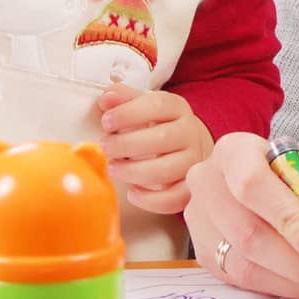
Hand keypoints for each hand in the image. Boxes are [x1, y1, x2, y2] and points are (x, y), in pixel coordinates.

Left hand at [98, 84, 214, 214]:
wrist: (192, 147)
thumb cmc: (159, 126)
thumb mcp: (144, 106)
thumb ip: (124, 99)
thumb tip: (106, 98)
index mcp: (177, 108)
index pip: (157, 105)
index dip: (128, 113)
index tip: (106, 122)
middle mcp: (190, 133)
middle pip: (161, 139)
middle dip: (126, 144)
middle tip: (106, 147)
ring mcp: (193, 161)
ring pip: (166, 170)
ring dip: (133, 171)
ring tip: (113, 168)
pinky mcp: (190, 188)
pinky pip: (174, 198)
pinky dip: (150, 200)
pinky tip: (132, 193)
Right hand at [183, 132, 298, 298]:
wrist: (272, 189)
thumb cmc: (297, 183)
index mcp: (235, 151)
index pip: (253, 184)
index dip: (287, 219)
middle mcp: (207, 181)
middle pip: (247, 230)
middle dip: (295, 262)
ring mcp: (199, 219)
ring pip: (241, 261)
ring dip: (288, 281)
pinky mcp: (201, 251)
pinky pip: (237, 279)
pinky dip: (275, 288)